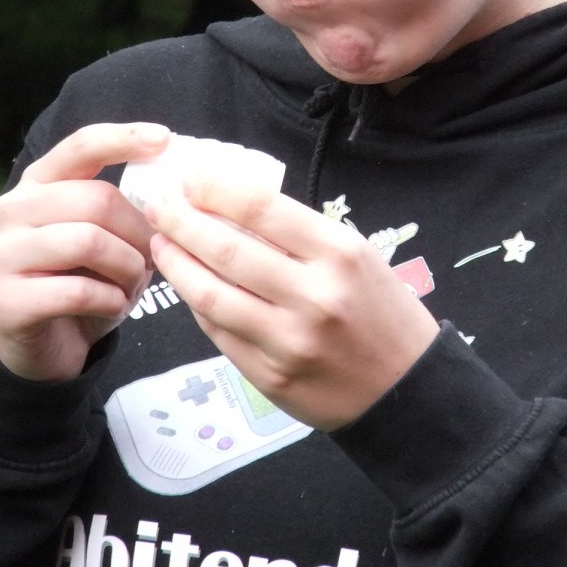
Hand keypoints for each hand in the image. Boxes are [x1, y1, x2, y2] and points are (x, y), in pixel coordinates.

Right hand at [0, 122, 170, 381]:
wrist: (44, 347)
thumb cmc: (85, 279)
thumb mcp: (105, 235)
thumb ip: (123, 206)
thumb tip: (171, 193)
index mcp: (39, 182)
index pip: (82, 145)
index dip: (124, 138)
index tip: (165, 138)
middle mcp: (13, 209)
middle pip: (97, 200)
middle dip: (140, 232)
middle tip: (154, 258)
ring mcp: (4, 254)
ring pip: (89, 242)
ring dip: (128, 268)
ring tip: (133, 285)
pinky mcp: (8, 301)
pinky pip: (80, 291)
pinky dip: (112, 301)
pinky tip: (115, 307)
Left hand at [148, 178, 439, 430]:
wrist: (408, 389)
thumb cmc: (382, 311)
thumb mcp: (356, 255)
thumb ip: (298, 233)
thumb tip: (229, 206)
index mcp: (338, 253)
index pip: (260, 207)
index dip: (213, 188)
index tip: (189, 178)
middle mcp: (312, 296)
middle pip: (225, 249)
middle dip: (180, 221)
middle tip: (158, 205)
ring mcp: (288, 341)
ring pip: (210, 294)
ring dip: (176, 264)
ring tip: (161, 243)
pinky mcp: (270, 377)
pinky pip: (218, 332)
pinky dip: (197, 304)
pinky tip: (187, 285)